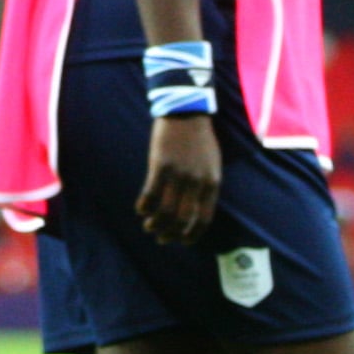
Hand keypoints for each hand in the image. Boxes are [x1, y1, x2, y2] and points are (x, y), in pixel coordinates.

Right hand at [137, 113, 221, 246]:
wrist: (187, 112)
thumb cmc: (199, 139)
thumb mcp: (212, 165)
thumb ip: (206, 186)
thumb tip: (196, 209)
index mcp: (212, 184)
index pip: (204, 220)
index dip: (191, 235)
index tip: (181, 240)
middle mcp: (197, 183)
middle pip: (183, 220)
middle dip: (170, 234)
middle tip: (161, 237)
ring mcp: (179, 174)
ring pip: (165, 211)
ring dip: (155, 224)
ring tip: (149, 225)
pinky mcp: (160, 165)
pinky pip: (150, 195)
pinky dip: (144, 207)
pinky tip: (140, 209)